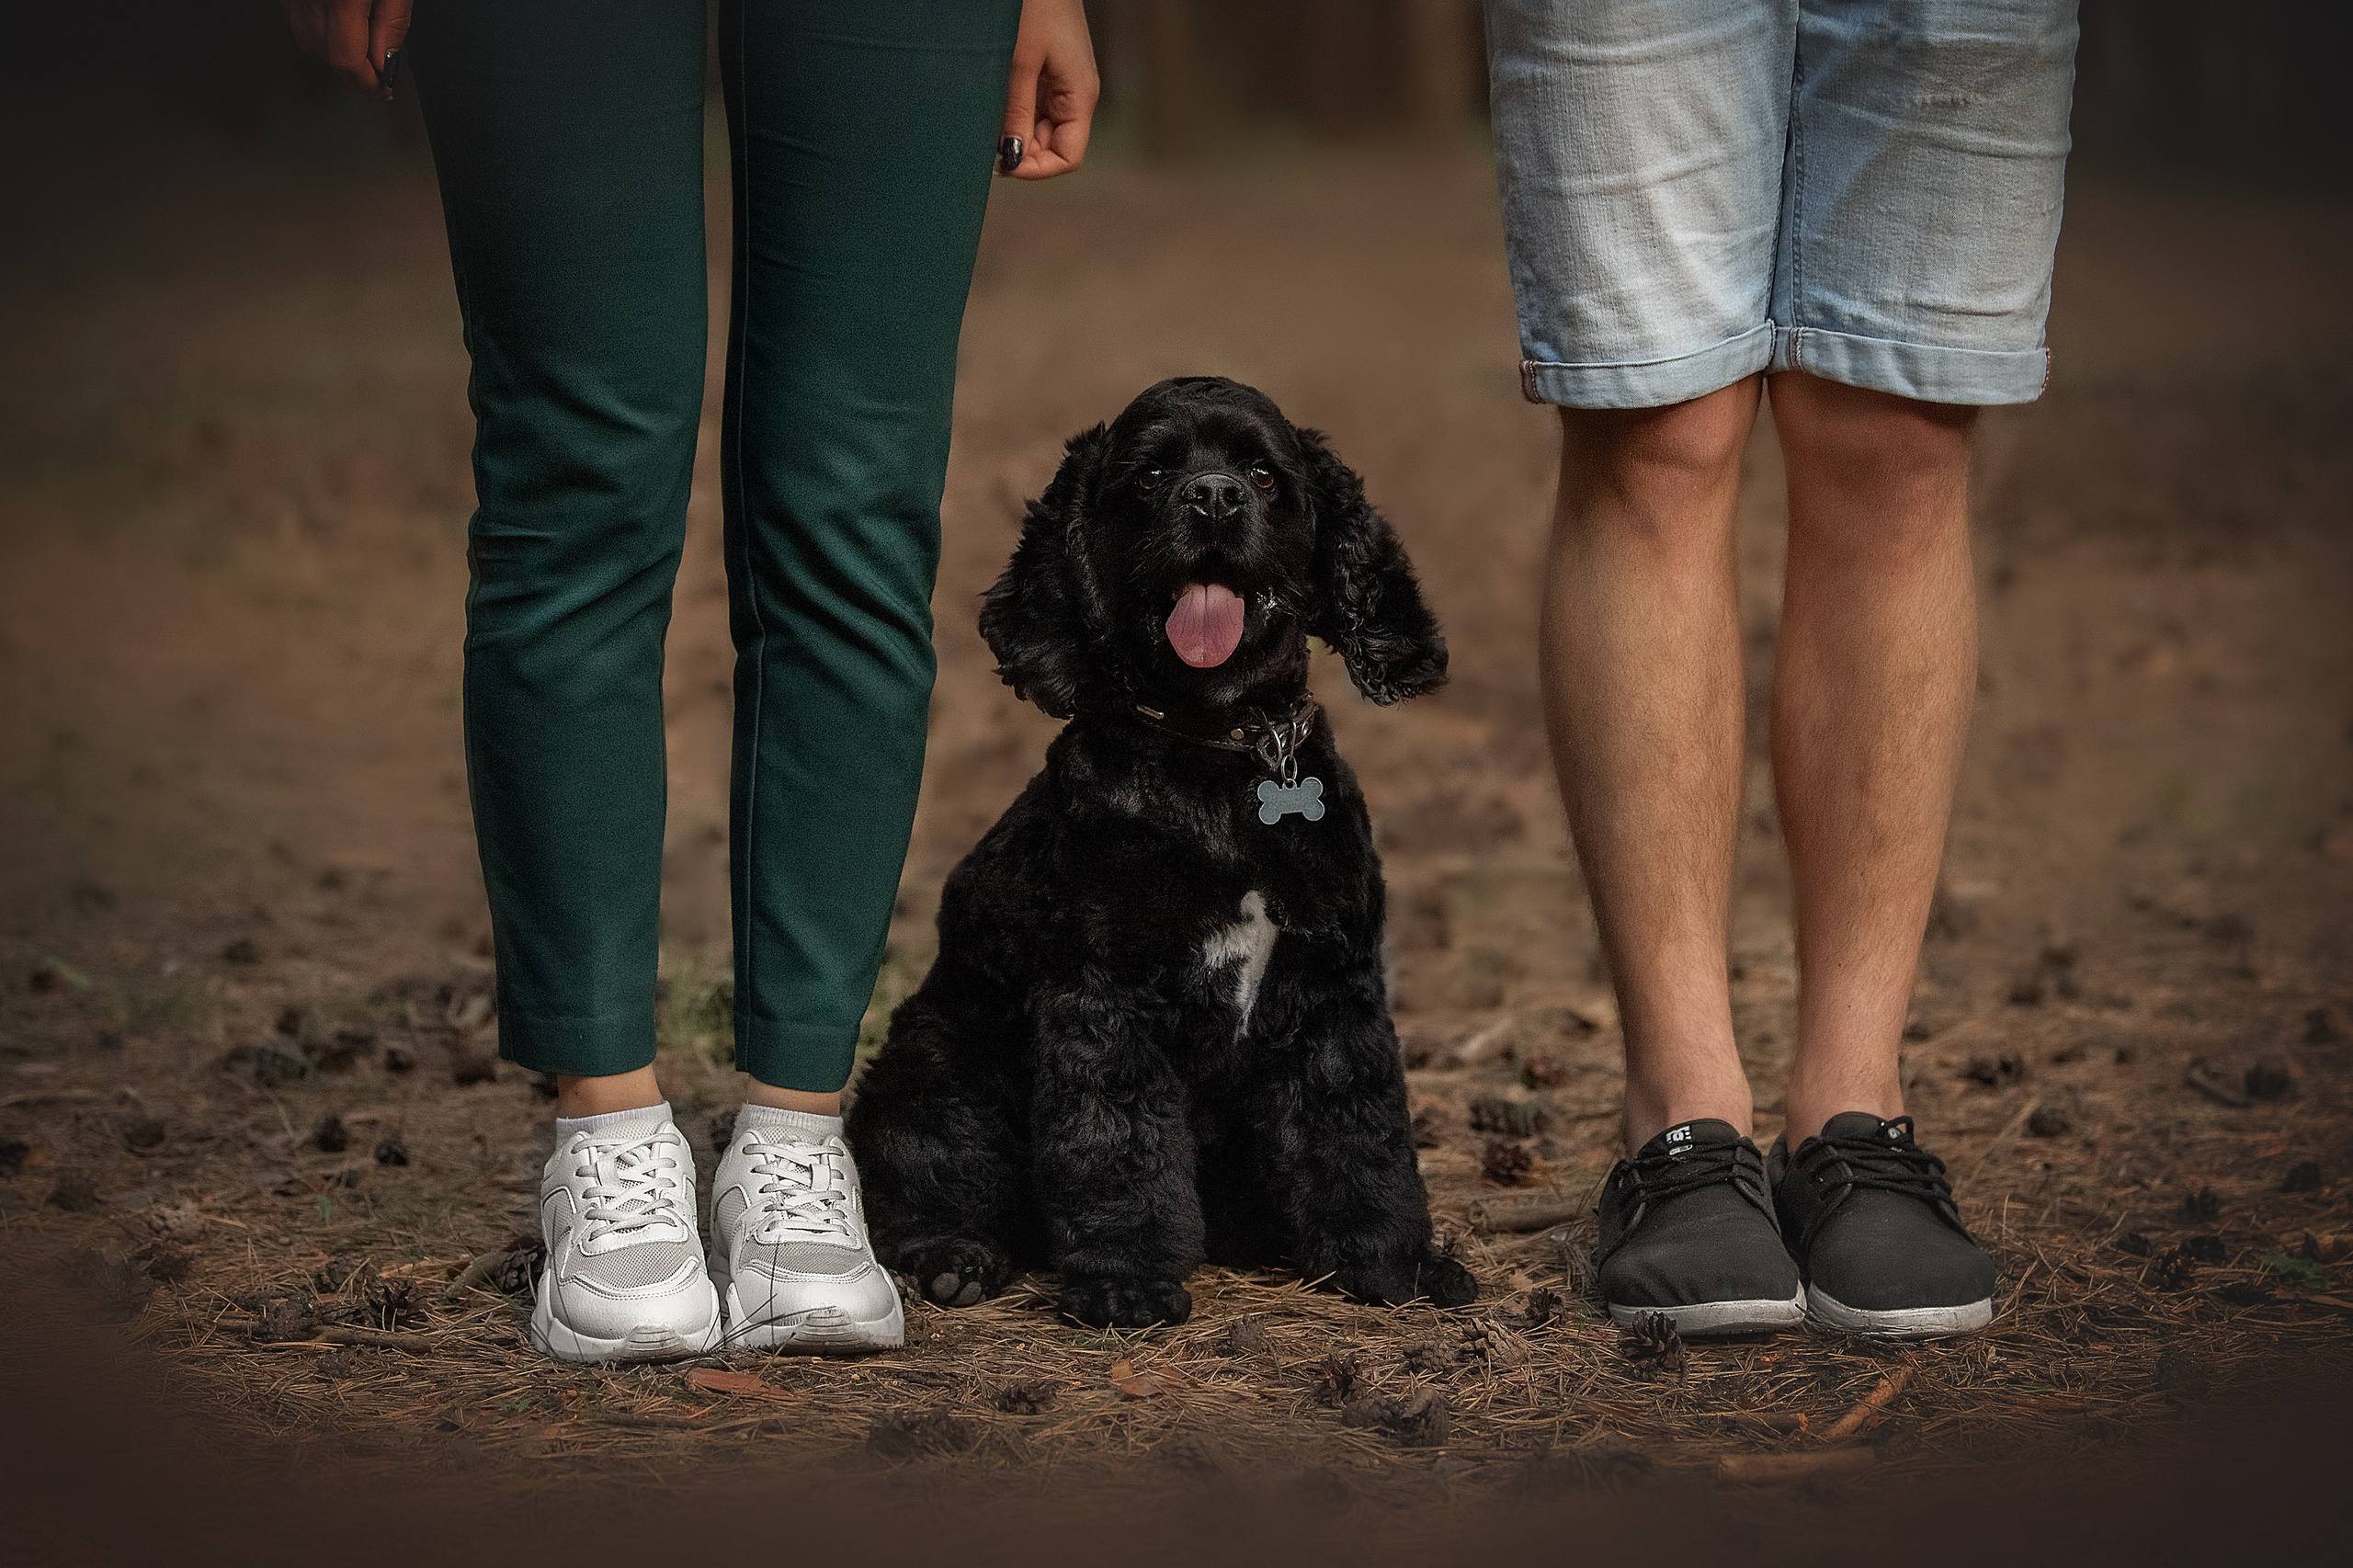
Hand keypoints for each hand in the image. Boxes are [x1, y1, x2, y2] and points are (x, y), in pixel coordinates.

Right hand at [281, 0, 413, 101]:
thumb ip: (393, 22)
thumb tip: (386, 63)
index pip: (348, 61)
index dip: (368, 83)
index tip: (384, 88)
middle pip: (327, 55)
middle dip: (357, 68)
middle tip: (381, 65)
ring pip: (307, 40)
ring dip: (334, 49)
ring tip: (362, 36)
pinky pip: (294, 17)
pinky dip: (315, 27)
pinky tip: (338, 19)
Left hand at [998, 0, 1098, 179]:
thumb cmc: (1034, 6)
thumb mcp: (1019, 63)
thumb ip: (1016, 113)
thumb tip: (1011, 158)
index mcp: (1080, 96)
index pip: (1068, 157)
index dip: (1036, 169)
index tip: (1002, 164)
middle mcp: (1077, 96)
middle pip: (1055, 147)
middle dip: (1023, 151)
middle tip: (988, 143)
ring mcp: (1065, 85)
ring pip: (1044, 130)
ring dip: (1018, 133)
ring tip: (991, 121)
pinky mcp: (1052, 73)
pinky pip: (1037, 108)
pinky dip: (1017, 114)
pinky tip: (997, 106)